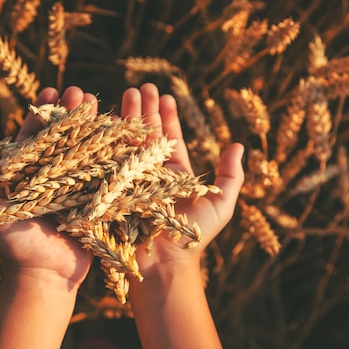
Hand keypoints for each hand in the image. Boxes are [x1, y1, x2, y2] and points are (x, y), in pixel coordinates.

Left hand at [0, 86, 96, 290]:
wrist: (45, 275)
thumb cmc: (13, 244)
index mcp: (27, 172)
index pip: (36, 134)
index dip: (43, 111)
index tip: (51, 90)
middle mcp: (53, 173)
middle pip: (63, 135)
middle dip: (71, 110)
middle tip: (80, 91)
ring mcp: (77, 183)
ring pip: (86, 146)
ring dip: (92, 123)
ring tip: (98, 102)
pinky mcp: (96, 197)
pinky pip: (105, 169)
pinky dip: (112, 149)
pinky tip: (120, 129)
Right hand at [120, 83, 244, 278]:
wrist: (164, 263)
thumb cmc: (193, 237)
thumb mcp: (220, 204)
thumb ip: (231, 176)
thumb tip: (239, 145)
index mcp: (174, 175)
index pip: (171, 139)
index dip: (169, 116)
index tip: (167, 95)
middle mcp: (151, 174)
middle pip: (148, 134)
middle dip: (146, 109)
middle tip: (143, 86)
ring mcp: (131, 179)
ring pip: (130, 141)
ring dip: (129, 116)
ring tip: (128, 92)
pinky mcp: (114, 187)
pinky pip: (111, 158)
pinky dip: (111, 137)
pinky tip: (110, 117)